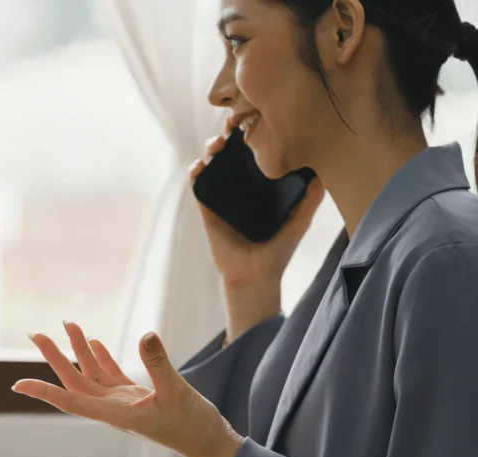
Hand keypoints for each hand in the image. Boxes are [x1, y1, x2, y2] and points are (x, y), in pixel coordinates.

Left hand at [12, 322, 243, 456]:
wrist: (210, 443)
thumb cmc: (194, 425)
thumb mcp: (177, 391)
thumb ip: (159, 364)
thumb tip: (145, 335)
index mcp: (116, 413)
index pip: (71, 400)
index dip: (44, 391)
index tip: (18, 384)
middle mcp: (113, 409)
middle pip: (76, 381)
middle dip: (55, 357)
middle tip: (36, 334)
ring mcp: (124, 402)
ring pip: (92, 375)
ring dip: (80, 351)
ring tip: (69, 324)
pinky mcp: (138, 397)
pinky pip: (111, 376)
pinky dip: (102, 359)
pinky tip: (95, 342)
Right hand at [189, 118, 324, 338]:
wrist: (256, 275)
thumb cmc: (279, 248)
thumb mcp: (300, 219)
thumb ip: (312, 197)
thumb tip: (326, 170)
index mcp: (262, 181)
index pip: (256, 147)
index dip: (255, 129)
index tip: (260, 116)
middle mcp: (240, 182)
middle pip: (232, 147)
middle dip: (231, 129)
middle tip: (236, 121)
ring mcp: (222, 192)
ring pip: (212, 159)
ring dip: (212, 145)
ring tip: (220, 143)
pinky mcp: (207, 205)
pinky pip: (197, 183)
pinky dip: (196, 170)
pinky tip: (202, 164)